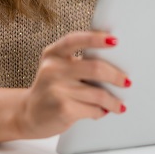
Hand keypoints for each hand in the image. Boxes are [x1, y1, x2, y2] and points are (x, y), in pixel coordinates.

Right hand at [14, 30, 130, 139]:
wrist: (28, 115)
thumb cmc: (51, 89)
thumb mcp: (58, 68)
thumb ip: (78, 62)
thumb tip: (115, 64)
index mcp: (53, 54)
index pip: (76, 40)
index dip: (97, 38)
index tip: (115, 41)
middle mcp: (52, 69)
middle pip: (95, 68)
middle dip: (116, 76)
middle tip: (126, 82)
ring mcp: (57, 89)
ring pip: (98, 93)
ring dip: (113, 101)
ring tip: (119, 105)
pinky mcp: (63, 109)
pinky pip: (93, 109)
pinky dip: (100, 112)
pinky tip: (102, 112)